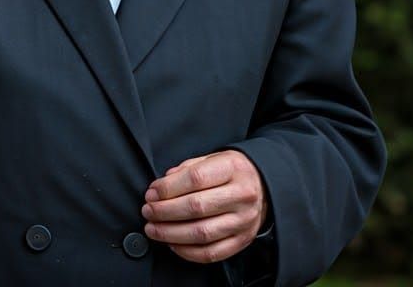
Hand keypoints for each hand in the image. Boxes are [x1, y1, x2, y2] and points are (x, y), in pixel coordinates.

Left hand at [141, 150, 267, 264]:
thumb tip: (163, 184)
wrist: (265, 185)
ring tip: (153, 229)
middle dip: (165, 212)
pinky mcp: (242, 240)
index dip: (168, 188)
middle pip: (196, 207)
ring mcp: (243, 221)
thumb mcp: (213, 158)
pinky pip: (211, 253)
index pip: (195, 179)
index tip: (151, 193)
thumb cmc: (232, 170)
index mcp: (232, 168)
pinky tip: (173, 243)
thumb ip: (188, 168)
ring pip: (202, 233)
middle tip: (148, 211)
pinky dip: (187, 252)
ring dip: (171, 234)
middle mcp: (241, 195)